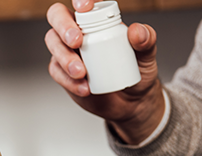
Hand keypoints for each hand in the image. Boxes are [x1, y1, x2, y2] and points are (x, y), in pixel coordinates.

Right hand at [45, 1, 163, 143]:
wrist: (130, 101)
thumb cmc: (136, 71)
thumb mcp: (147, 55)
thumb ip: (147, 40)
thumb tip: (136, 31)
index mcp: (98, 18)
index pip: (84, 3)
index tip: (84, 7)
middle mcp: (79, 30)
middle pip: (57, 16)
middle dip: (64, 27)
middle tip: (77, 42)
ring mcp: (67, 50)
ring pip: (54, 44)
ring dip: (65, 58)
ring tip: (82, 73)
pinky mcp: (62, 72)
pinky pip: (57, 71)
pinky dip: (68, 80)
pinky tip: (84, 87)